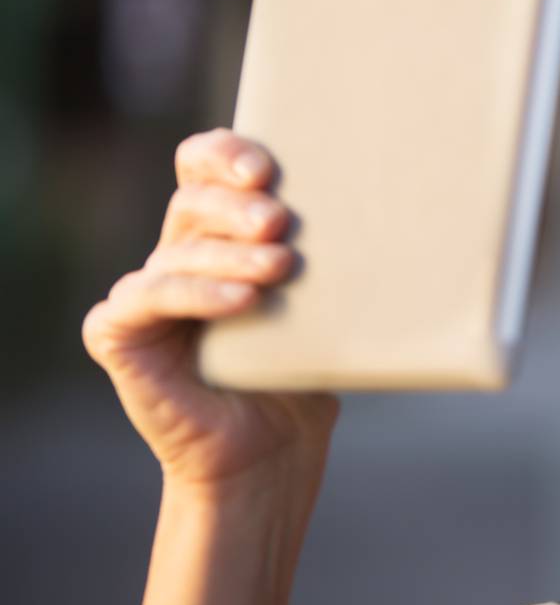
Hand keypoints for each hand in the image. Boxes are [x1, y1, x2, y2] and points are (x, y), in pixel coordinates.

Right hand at [82, 127, 339, 497]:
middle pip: (193, 200)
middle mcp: (178, 254)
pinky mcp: (119, 335)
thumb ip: (333, 249)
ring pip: (178, 250)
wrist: (272, 452)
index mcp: (220, 231)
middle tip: (281, 221)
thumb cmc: (304, 369)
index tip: (269, 167)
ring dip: (230, 254)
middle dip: (237, 204)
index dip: (226, 153)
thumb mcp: (326, 299)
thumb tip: (394, 200)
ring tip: (281, 266)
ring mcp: (144, 293)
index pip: (204, 164)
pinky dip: (195, 293)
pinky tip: (241, 301)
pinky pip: (147, 299)